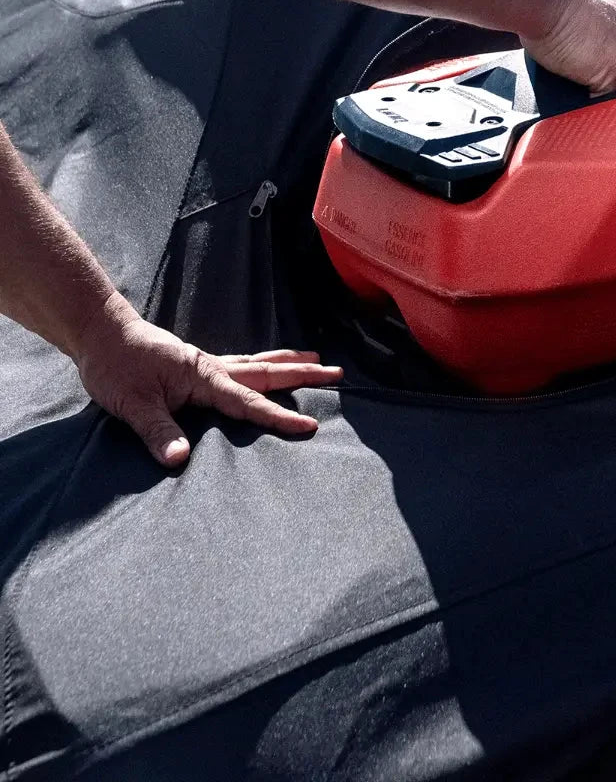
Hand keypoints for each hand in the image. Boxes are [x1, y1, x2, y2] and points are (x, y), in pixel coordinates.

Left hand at [73, 294, 341, 466]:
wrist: (100, 334)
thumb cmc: (115, 367)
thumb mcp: (132, 404)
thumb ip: (157, 431)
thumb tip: (180, 459)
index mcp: (204, 377)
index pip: (249, 402)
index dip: (278, 416)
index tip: (309, 426)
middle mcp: (212, 367)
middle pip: (267, 373)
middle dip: (303, 375)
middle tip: (337, 373)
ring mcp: (206, 364)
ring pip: (257, 363)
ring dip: (288, 363)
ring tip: (316, 359)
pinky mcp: (196, 365)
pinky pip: (241, 364)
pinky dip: (264, 362)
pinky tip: (267, 364)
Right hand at [521, 0, 615, 93]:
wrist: (545, 1)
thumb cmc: (557, 1)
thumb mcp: (597, 6)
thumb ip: (610, 27)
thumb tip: (601, 44)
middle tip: (601, 78)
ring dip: (607, 92)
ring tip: (581, 80)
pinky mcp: (614, 75)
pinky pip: (609, 101)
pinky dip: (591, 100)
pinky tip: (575, 88)